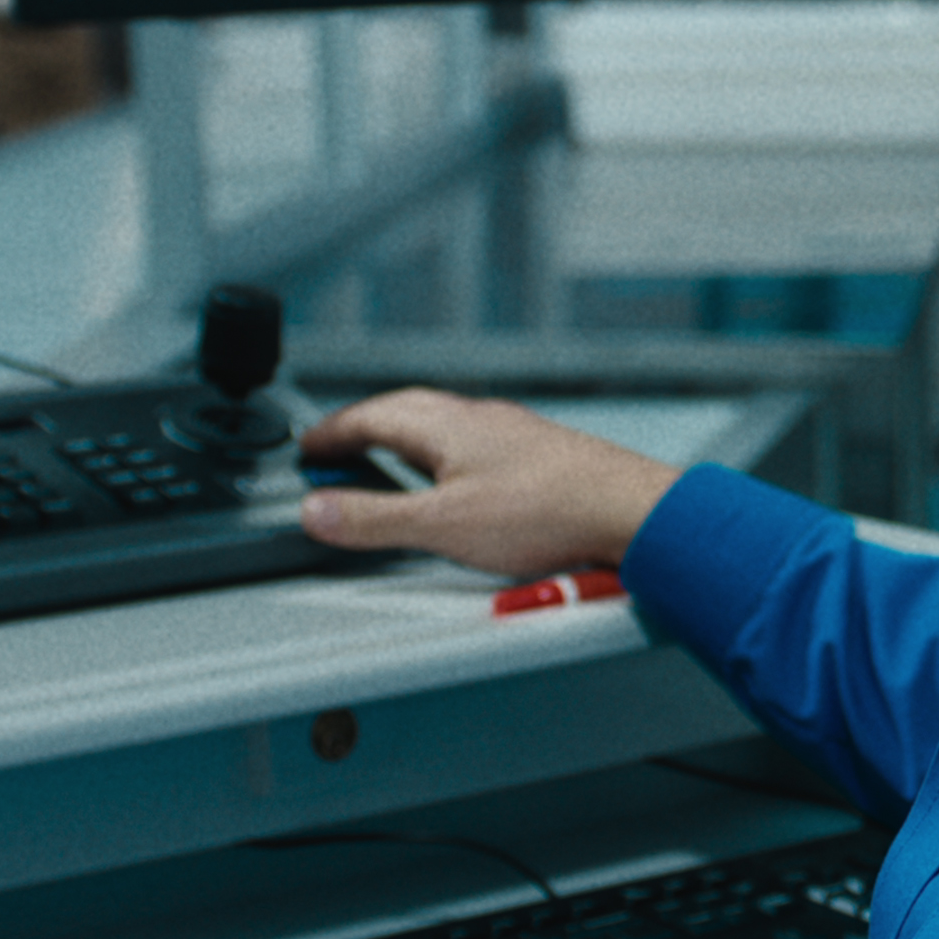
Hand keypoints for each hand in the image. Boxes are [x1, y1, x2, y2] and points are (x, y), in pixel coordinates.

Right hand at [296, 388, 680, 579]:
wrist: (632, 512)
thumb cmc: (550, 511)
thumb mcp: (442, 525)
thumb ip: (375, 519)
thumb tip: (318, 510)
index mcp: (447, 424)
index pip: (371, 414)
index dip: (332, 432)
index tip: (306, 447)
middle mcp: (479, 419)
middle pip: (406, 413)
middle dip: (364, 431)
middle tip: (335, 454)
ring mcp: (512, 435)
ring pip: (443, 429)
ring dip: (404, 444)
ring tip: (384, 470)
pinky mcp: (538, 458)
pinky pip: (473, 447)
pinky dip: (443, 461)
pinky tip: (454, 487)